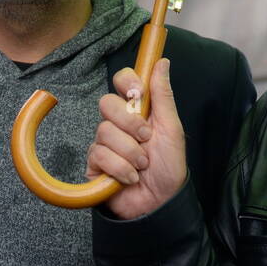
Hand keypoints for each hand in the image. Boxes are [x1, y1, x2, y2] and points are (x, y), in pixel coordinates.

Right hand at [85, 58, 185, 219]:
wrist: (160, 203)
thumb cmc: (169, 167)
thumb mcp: (172, 129)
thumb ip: (164, 96)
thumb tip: (162, 62)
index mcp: (138, 111)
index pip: (121, 81)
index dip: (126, 82)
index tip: (136, 93)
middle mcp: (118, 124)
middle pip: (107, 103)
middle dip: (129, 123)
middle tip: (146, 139)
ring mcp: (104, 143)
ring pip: (105, 132)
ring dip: (130, 152)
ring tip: (142, 166)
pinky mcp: (94, 164)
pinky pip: (99, 154)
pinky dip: (120, 168)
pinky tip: (130, 177)